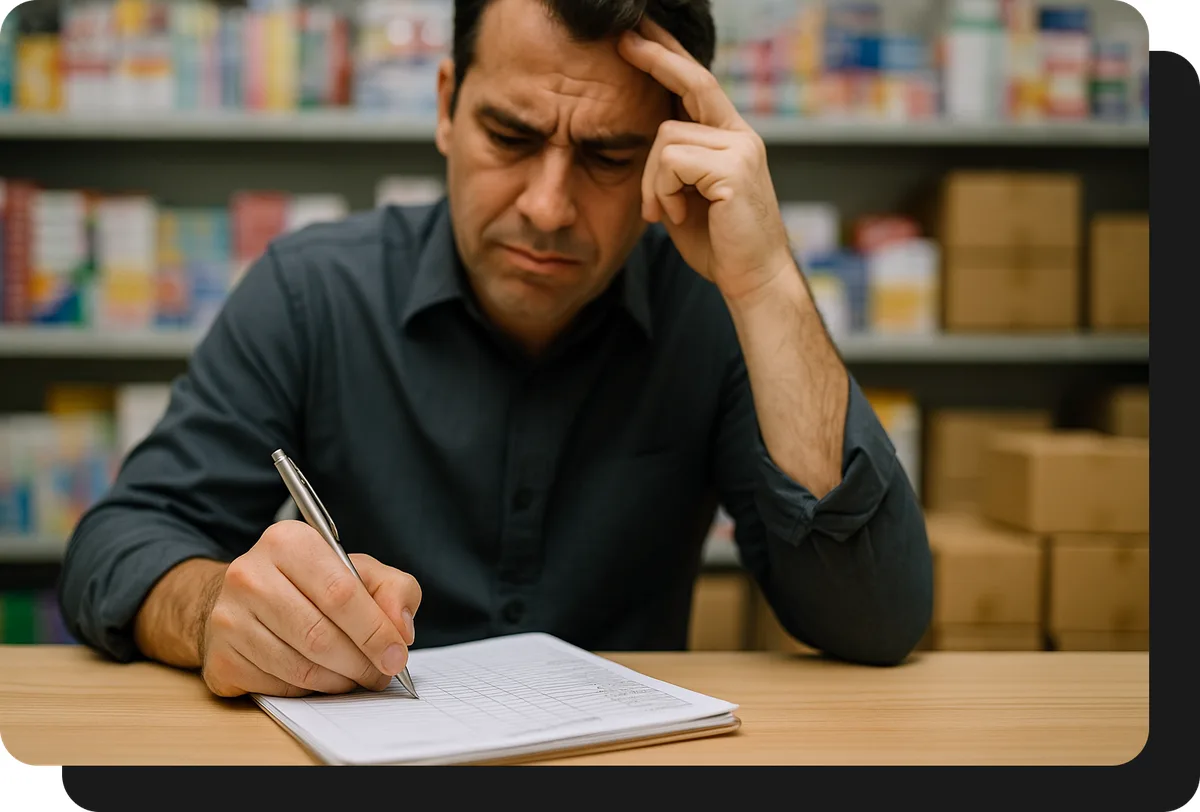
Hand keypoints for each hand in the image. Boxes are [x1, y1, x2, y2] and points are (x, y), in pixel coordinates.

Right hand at [197, 520, 421, 697]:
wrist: (245, 599)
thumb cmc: (309, 584)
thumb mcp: (359, 570)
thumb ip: (393, 589)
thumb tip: (400, 630)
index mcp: (288, 541)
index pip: (340, 592)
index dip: (375, 630)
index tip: (396, 654)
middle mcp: (250, 575)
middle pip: (319, 635)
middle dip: (361, 662)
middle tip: (380, 673)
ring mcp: (228, 618)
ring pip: (300, 667)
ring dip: (339, 681)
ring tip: (355, 676)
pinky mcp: (220, 657)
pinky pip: (278, 686)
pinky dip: (310, 690)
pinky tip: (320, 678)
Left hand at [618, 18, 795, 303]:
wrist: (752, 280)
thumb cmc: (718, 245)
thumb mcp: (686, 195)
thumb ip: (673, 165)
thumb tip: (648, 142)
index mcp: (730, 138)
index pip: (697, 84)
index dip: (670, 57)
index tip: (641, 35)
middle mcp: (740, 135)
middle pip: (690, 84)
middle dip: (655, 58)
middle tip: (623, 38)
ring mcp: (740, 148)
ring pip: (667, 135)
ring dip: (652, 180)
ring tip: (665, 212)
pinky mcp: (734, 168)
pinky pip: (672, 161)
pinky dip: (661, 190)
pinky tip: (677, 215)